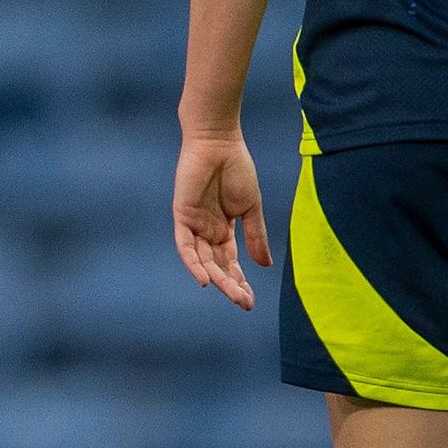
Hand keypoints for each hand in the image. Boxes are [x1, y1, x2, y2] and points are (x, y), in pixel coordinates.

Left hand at [171, 131, 266, 310]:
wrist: (219, 143)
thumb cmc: (237, 170)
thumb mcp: (251, 208)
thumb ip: (256, 236)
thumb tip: (265, 266)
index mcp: (223, 229)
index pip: (229, 262)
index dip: (239, 281)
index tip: (250, 300)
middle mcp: (206, 231)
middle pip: (216, 266)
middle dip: (230, 285)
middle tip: (244, 303)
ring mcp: (193, 224)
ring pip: (202, 260)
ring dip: (216, 279)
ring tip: (232, 294)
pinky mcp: (182, 216)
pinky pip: (184, 246)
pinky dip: (193, 263)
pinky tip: (204, 280)